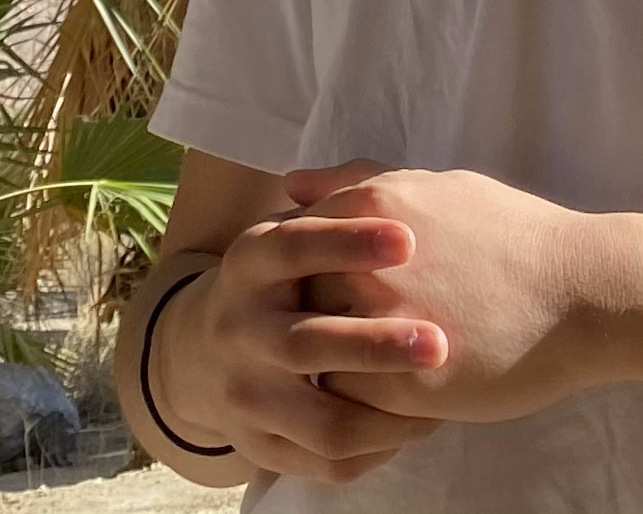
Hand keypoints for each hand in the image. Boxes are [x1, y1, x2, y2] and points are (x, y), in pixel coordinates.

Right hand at [145, 177, 451, 485]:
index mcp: (249, 263)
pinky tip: (416, 425)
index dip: (349, 242)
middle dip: (375, 346)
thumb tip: (381, 180)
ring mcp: (246, 396)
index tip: (409, 240)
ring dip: (385, 414)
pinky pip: (326, 463)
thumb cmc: (277, 278)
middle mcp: (239, 329)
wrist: (201, 353)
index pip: (295, 247)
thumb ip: (338, 200)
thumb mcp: (290, 229)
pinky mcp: (260, 447)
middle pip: (306, 344)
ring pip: (321, 421)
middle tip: (439, 343)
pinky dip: (377, 449)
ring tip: (441, 401)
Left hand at [286, 164, 625, 425]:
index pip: (294, 243)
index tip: (324, 288)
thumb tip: (291, 184)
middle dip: (311, 318)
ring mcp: (382, 327)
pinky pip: (350, 402)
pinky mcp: (405, 386)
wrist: (580, 292)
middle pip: (297, 300)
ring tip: (363, 368)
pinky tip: (388, 395)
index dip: (305, 271)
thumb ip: (358, 185)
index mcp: (373, 209)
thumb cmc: (512, 235)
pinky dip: (360, 401)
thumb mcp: (436, 188)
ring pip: (317, 356)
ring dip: (331, 363)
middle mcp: (366, 265)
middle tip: (342, 332)